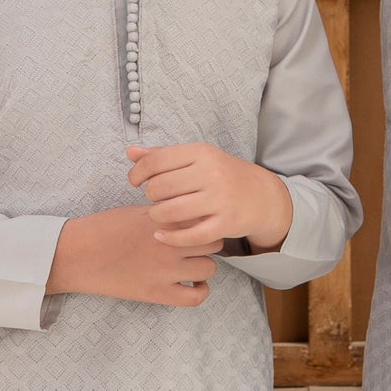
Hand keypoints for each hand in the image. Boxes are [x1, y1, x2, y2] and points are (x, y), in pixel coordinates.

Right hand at [46, 203, 219, 308]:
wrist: (77, 255)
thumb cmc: (102, 229)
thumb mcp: (136, 211)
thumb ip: (165, 213)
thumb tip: (189, 215)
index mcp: (164, 220)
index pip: (204, 217)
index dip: (204, 220)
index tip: (199, 224)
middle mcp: (169, 244)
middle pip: (213, 242)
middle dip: (207, 242)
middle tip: (195, 244)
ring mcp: (165, 271)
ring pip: (209, 268)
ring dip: (203, 265)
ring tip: (191, 264)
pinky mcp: (158, 293)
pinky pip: (196, 297)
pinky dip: (199, 290)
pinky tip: (192, 283)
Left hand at [127, 143, 293, 256]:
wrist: (260, 195)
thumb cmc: (221, 174)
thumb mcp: (195, 158)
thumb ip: (162, 155)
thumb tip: (129, 153)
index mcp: (201, 152)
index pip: (155, 161)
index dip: (137, 173)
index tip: (135, 181)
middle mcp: (211, 173)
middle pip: (159, 187)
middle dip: (150, 196)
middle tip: (155, 199)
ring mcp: (220, 199)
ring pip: (170, 211)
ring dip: (156, 216)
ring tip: (158, 214)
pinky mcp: (226, 223)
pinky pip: (189, 236)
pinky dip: (170, 238)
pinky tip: (161, 235)